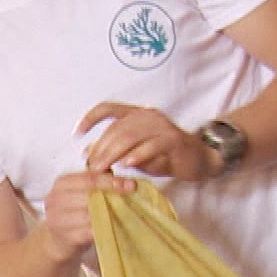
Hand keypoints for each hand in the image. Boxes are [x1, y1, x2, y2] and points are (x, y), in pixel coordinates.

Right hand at [39, 170, 133, 259]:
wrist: (55, 241)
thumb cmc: (73, 212)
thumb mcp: (80, 193)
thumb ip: (96, 181)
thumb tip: (120, 170)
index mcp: (62, 184)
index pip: (88, 178)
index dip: (110, 180)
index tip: (130, 183)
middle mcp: (56, 199)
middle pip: (89, 195)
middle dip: (113, 195)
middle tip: (133, 196)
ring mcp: (58, 219)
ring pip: (90, 215)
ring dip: (111, 214)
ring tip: (127, 212)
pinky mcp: (66, 237)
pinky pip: (89, 232)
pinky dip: (104, 230)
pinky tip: (116, 228)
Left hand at [80, 103, 221, 180]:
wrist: (199, 160)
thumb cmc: (165, 156)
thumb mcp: (136, 153)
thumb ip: (116, 150)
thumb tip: (88, 153)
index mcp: (137, 114)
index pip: (109, 108)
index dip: (91, 118)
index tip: (77, 133)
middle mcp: (148, 115)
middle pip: (117, 128)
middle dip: (101, 148)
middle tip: (91, 166)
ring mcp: (161, 126)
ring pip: (131, 136)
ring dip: (113, 153)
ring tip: (103, 168)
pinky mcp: (173, 139)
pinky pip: (152, 145)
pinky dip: (137, 155)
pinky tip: (126, 165)